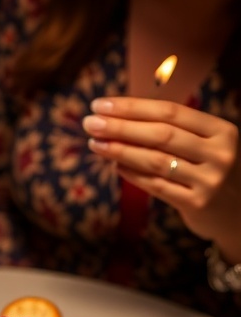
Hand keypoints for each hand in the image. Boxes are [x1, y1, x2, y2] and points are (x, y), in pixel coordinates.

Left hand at [83, 98, 240, 262]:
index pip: (170, 111)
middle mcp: (218, 152)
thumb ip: (176, 130)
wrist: (239, 212)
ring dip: (121, 151)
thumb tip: (123, 115)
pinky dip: (134, 175)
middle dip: (121, 127)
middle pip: (161, 134)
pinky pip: (158, 186)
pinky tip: (116, 166)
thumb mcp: (207, 144)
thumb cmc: (213, 170)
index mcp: (220, 129)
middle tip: (90, 123)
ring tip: (96, 144)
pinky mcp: (198, 204)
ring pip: (156, 161)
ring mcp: (209, 180)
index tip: (102, 104)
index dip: (133, 107)